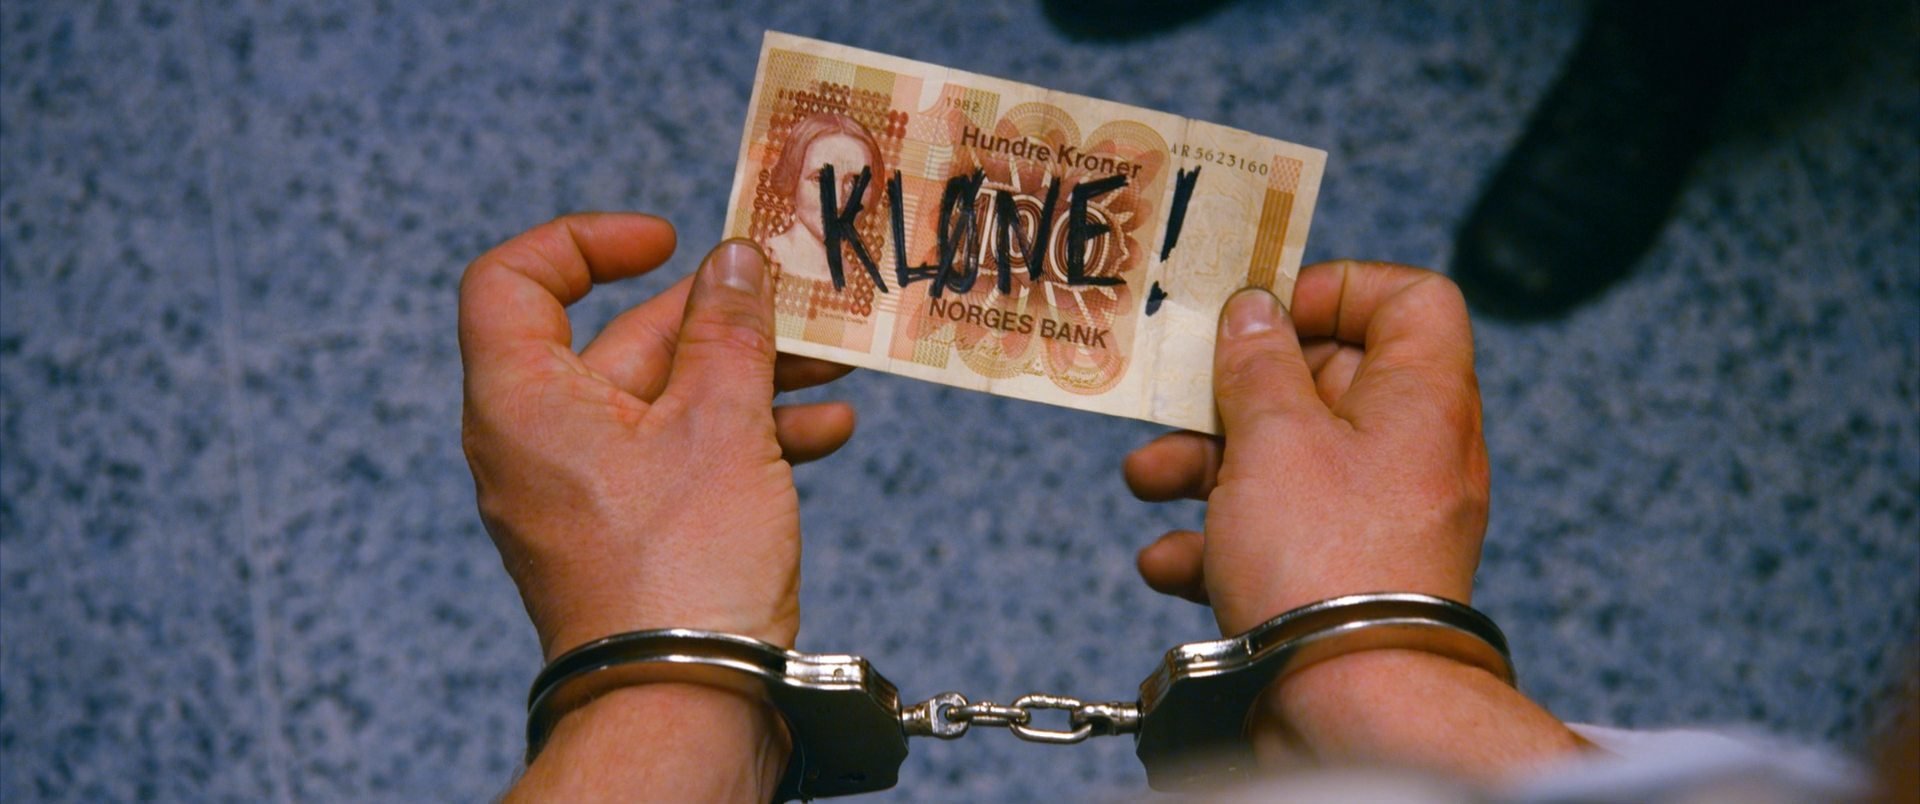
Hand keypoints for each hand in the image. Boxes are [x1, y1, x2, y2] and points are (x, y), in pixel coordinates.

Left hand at [460, 214, 852, 659]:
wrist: (686, 706)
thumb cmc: (683, 566)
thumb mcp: (723, 423)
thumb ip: (730, 331)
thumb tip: (734, 262)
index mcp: (524, 401)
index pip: (512, 281)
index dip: (583, 242)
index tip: (664, 240)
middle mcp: (539, 444)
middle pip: (619, 343)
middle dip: (718, 319)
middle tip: (796, 301)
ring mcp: (584, 497)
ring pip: (665, 405)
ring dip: (750, 376)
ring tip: (835, 363)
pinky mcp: (630, 539)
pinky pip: (680, 462)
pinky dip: (745, 437)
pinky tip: (825, 431)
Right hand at [1125, 260, 1486, 632]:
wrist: (1353, 705)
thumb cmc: (1323, 559)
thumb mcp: (1272, 436)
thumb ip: (1256, 364)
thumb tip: (1254, 310)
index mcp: (1421, 398)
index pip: (1411, 301)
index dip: (1338, 288)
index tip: (1267, 311)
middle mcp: (1414, 453)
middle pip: (1327, 384)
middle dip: (1237, 392)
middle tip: (1179, 397)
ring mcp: (1382, 520)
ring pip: (1291, 464)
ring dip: (1207, 467)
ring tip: (1146, 481)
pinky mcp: (1347, 579)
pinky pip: (1283, 539)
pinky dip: (1221, 543)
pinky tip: (1168, 562)